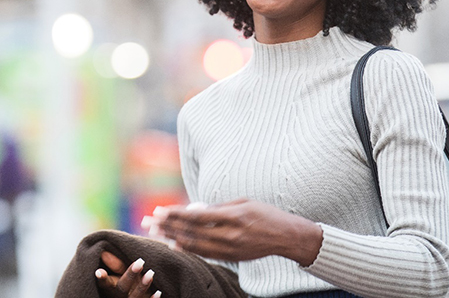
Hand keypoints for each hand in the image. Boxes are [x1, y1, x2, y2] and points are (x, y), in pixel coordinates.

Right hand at [95, 251, 161, 297]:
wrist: (133, 297)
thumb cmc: (125, 284)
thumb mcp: (119, 275)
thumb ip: (116, 265)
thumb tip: (104, 251)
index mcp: (112, 289)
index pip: (106, 284)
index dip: (103, 279)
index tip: (99, 271)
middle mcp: (120, 297)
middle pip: (122, 289)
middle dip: (130, 275)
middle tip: (140, 261)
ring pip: (135, 297)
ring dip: (143, 285)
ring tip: (151, 273)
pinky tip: (159, 291)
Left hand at [141, 199, 322, 266]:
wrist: (285, 236)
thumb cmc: (265, 214)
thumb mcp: (243, 202)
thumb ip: (219, 207)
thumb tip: (196, 209)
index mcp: (233, 216)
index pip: (197, 216)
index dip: (176, 214)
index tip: (160, 210)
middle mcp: (230, 235)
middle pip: (192, 231)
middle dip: (168, 225)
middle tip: (150, 221)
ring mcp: (230, 249)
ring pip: (195, 245)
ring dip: (173, 238)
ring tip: (157, 232)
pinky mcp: (231, 258)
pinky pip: (205, 253)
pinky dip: (188, 249)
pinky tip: (176, 244)